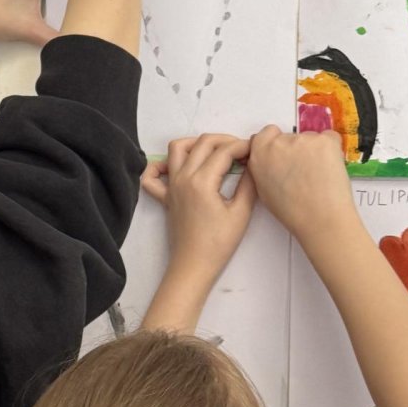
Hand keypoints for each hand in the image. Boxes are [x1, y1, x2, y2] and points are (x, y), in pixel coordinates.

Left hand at [143, 135, 256, 294]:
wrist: (193, 265)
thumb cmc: (219, 243)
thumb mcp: (241, 213)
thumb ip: (249, 184)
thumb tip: (253, 164)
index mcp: (202, 181)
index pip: (224, 151)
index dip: (243, 146)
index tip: (256, 150)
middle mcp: (182, 177)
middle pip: (202, 143)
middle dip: (225, 140)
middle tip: (242, 151)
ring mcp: (170, 186)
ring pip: (176, 149)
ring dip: (196, 143)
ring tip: (214, 152)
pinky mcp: (164, 197)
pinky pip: (152, 175)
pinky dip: (160, 166)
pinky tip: (176, 168)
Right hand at [248, 125, 357, 245]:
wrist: (321, 218)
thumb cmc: (293, 211)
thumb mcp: (264, 189)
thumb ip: (263, 167)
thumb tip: (272, 159)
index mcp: (259, 154)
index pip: (267, 133)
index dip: (276, 142)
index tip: (285, 154)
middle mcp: (279, 143)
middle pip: (290, 136)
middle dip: (296, 149)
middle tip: (304, 170)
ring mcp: (303, 139)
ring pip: (309, 138)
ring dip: (314, 151)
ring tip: (318, 175)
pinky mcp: (325, 140)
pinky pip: (329, 138)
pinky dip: (331, 150)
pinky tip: (329, 169)